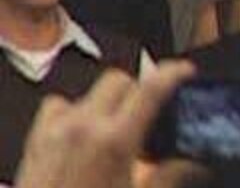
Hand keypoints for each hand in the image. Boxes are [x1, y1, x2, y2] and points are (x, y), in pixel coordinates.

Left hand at [15, 62, 195, 187]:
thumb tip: (193, 165)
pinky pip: (58, 107)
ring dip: (108, 101)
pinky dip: (74, 111)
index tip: (185, 72)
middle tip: (153, 110)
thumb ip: (170, 176)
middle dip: (139, 90)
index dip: (174, 73)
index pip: (151, 87)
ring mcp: (57, 132)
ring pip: (89, 91)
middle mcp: (84, 128)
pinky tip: (84, 132)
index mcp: (115, 140)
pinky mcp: (37, 142)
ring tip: (119, 126)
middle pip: (120, 80)